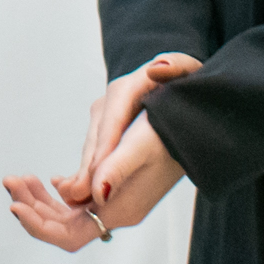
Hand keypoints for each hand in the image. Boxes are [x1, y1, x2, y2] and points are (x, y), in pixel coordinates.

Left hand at [4, 54, 197, 250]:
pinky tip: (49, 178)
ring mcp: (116, 204)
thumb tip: (91, 193)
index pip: (69, 236)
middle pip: (64, 227)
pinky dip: (58, 193)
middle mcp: (117, 212)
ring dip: (41, 199)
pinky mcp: (116, 192)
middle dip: (33, 207)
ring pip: (69, 214)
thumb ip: (115, 169)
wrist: (192, 128)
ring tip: (20, 177)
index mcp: (119, 209)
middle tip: (10, 180)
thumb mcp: (139, 145)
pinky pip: (80, 204)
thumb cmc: (166, 133)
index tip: (14, 204)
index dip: (38, 225)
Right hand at [73, 53, 198, 196]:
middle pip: (97, 137)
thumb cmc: (184, 76)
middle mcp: (110, 100)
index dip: (105, 147)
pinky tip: (84, 193)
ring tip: (78, 198)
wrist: (180, 80)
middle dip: (90, 166)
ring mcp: (104, 115)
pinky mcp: (105, 128)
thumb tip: (159, 68)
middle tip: (80, 194)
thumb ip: (176, 65)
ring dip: (86, 171)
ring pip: (93, 146)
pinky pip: (96, 152)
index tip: (97, 171)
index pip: (113, 119)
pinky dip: (90, 171)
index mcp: (128, 87)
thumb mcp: (186, 68)